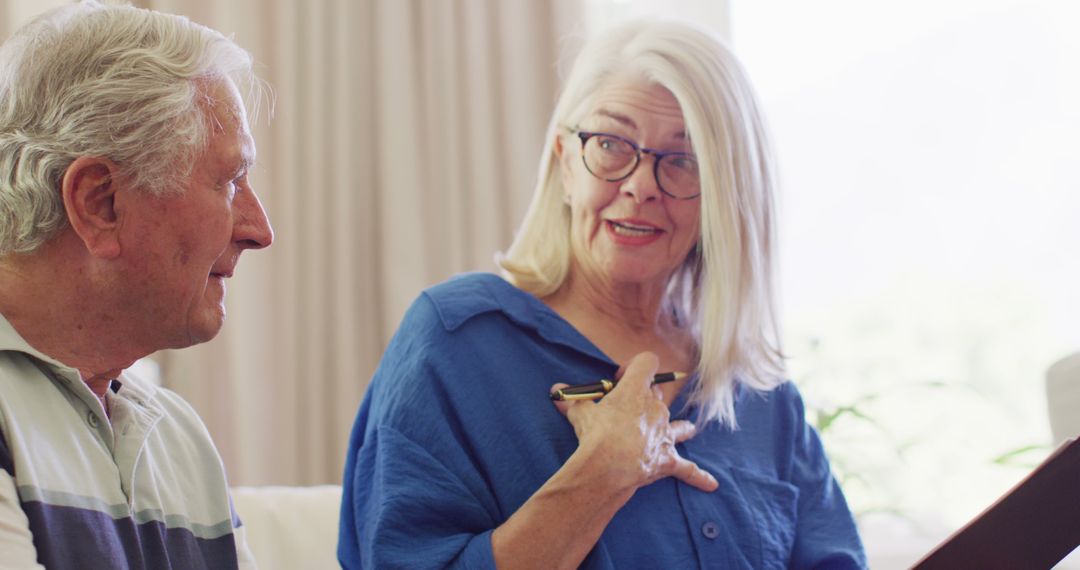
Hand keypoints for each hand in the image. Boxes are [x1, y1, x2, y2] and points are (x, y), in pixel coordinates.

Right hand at [550, 352, 718, 493]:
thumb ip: (571, 401)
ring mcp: (665, 433)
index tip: (618, 379)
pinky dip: (698, 476)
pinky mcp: (668, 458)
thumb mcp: (578, 413)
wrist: (608, 465)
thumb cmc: (594, 435)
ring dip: (678, 427)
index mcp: (636, 389)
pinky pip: (687, 468)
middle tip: (625, 412)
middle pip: (657, 394)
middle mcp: (656, 407)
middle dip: (645, 400)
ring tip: (684, 430)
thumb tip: (555, 392)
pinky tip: (711, 484)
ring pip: (679, 425)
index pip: (647, 362)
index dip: (634, 367)